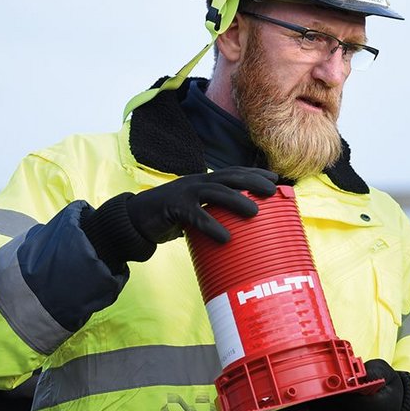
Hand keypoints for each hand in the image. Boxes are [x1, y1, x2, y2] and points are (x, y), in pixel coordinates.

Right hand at [127, 166, 277, 243]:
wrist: (134, 220)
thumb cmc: (170, 217)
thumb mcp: (195, 210)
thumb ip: (213, 212)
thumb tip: (240, 230)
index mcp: (204, 181)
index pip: (233, 172)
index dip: (254, 173)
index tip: (275, 178)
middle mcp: (196, 182)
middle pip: (229, 177)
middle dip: (252, 181)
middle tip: (272, 190)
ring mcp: (184, 192)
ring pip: (215, 192)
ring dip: (237, 200)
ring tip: (255, 212)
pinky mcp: (172, 207)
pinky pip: (195, 216)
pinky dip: (212, 226)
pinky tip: (225, 238)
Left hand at [308, 359, 409, 410]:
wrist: (389, 402)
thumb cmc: (383, 384)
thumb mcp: (382, 371)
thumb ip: (372, 371)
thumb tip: (359, 375)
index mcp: (389, 406)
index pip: (361, 405)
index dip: (343, 397)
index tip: (330, 388)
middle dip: (331, 406)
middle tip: (317, 395)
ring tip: (316, 403)